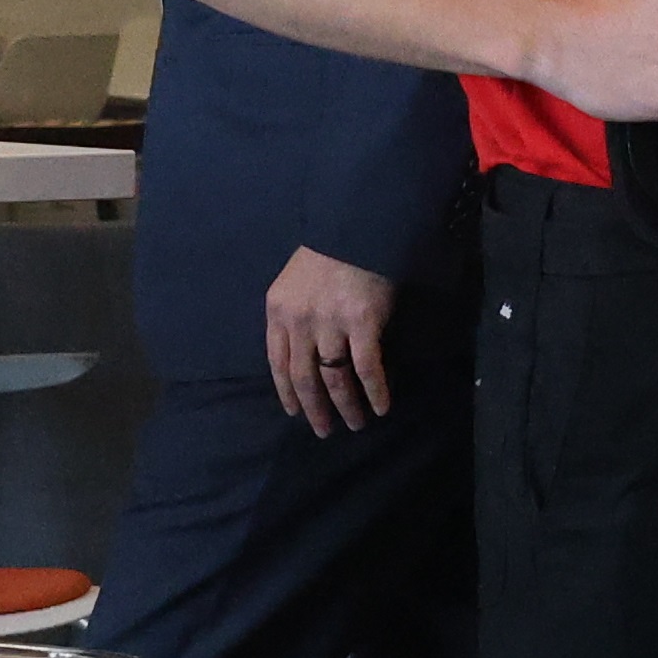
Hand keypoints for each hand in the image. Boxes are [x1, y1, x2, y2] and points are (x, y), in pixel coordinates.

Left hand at [261, 245, 401, 436]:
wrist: (357, 227)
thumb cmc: (327, 253)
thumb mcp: (295, 282)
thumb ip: (294, 315)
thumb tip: (304, 351)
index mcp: (278, 311)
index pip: (277, 362)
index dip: (286, 391)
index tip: (294, 412)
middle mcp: (299, 322)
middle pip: (303, 377)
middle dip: (314, 408)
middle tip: (323, 430)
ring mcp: (330, 324)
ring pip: (334, 378)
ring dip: (346, 406)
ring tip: (356, 424)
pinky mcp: (361, 324)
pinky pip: (366, 368)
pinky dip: (374, 391)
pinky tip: (381, 406)